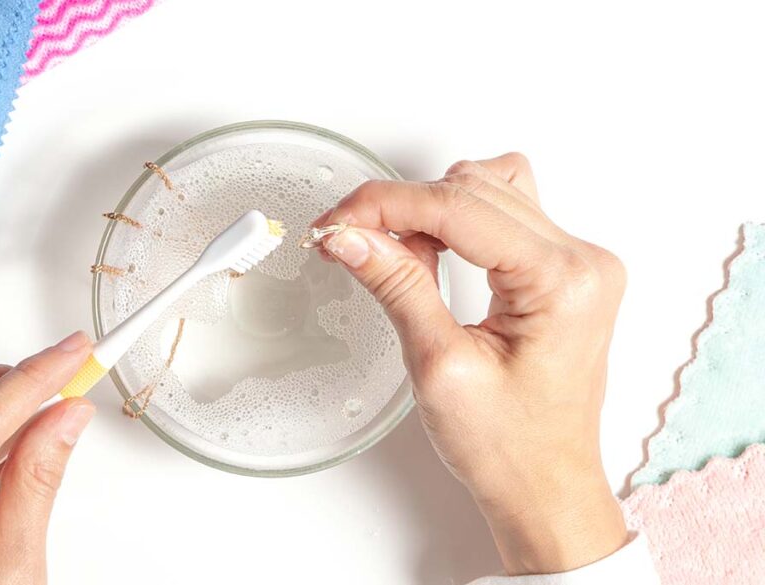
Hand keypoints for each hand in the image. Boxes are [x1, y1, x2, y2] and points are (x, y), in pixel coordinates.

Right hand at [315, 153, 628, 574]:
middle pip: (474, 188)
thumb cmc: (510, 448)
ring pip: (489, 190)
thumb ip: (398, 287)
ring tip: (395, 257)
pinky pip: (505, 213)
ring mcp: (578, 263)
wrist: (545, 488)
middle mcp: (582, 261)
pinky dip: (457, 220)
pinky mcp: (563, 271)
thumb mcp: (440, 366)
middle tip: (350, 241)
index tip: (336, 222)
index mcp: (563, 282)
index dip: (386, 205)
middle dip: (402, 207)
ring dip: (429, 210)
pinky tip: (431, 250)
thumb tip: (352, 237)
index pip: (460, 207)